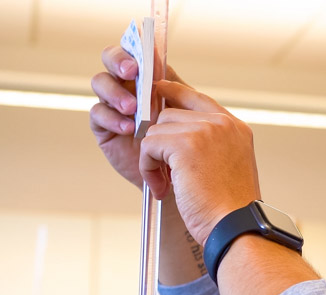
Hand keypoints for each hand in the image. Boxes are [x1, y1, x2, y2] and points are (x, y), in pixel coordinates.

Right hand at [89, 45, 185, 189]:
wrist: (182, 178)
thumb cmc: (189, 144)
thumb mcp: (190, 115)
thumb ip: (179, 90)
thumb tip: (164, 67)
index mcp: (149, 78)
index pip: (135, 51)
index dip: (134, 48)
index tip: (143, 57)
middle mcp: (129, 86)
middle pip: (111, 59)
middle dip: (118, 61)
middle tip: (132, 72)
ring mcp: (114, 105)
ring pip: (101, 83)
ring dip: (116, 92)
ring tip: (133, 108)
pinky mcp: (104, 127)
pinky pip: (98, 114)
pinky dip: (112, 118)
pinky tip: (129, 128)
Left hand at [140, 80, 261, 244]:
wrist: (236, 226)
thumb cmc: (230, 207)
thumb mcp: (228, 165)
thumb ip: (211, 144)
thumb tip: (175, 131)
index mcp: (236, 127)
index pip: (196, 96)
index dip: (172, 93)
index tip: (155, 94)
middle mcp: (223, 123)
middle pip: (170, 113)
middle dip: (160, 143)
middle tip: (166, 174)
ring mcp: (205, 131)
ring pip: (156, 129)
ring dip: (153, 159)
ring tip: (167, 186)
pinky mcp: (184, 145)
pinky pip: (148, 145)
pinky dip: (148, 169)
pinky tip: (162, 189)